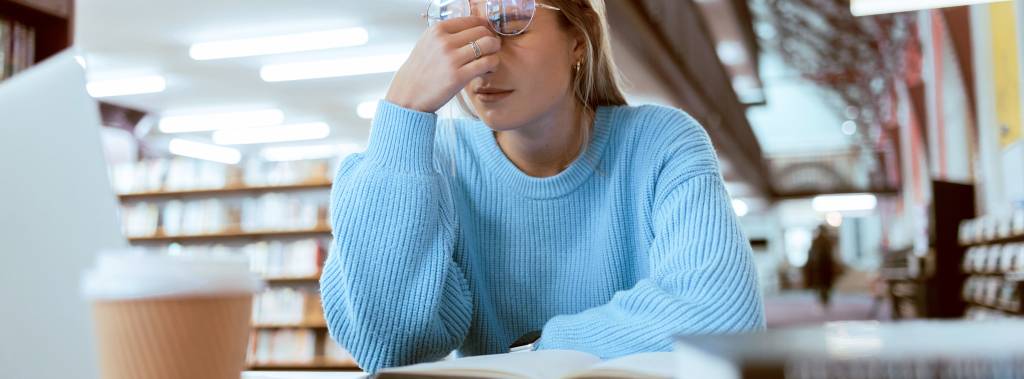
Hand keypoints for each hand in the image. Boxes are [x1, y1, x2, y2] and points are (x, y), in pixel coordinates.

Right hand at [386, 17, 500, 113]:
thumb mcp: (428, 44)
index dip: (484, 28)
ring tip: (490, 61)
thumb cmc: (420, 71)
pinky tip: (487, 71)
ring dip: (495, 52)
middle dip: (491, 40)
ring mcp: (452, 58)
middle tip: (491, 50)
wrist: (408, 95)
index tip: (486, 36)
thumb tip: (473, 29)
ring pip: (489, 44)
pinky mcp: (458, 76)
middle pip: (483, 31)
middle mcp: (444, 41)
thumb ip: (448, 34)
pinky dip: (493, 65)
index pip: (472, 20)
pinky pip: (488, 63)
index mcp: (437, 30)